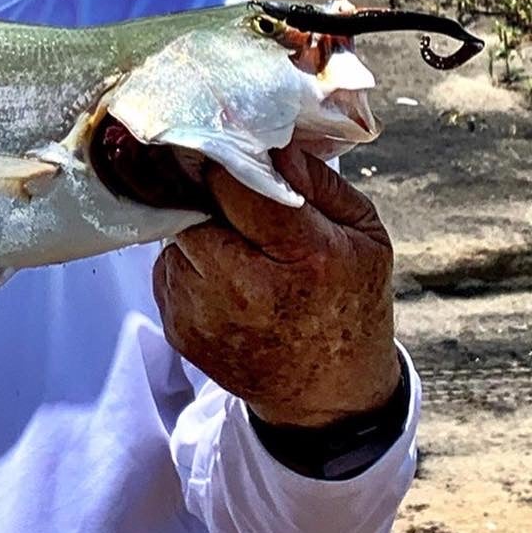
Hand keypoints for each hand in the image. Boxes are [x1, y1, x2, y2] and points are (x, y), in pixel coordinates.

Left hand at [107, 130, 400, 428]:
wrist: (325, 394)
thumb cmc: (349, 302)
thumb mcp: (362, 234)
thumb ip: (316, 181)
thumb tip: (269, 138)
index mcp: (303, 254)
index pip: (234, 182)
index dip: (222, 158)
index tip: (221, 142)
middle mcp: (245, 286)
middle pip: (191, 205)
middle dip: (206, 194)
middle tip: (231, 199)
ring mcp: (204, 311)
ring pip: (177, 236)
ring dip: (200, 232)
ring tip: (241, 253)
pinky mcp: (177, 328)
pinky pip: (170, 269)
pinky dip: (191, 266)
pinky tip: (227, 285)